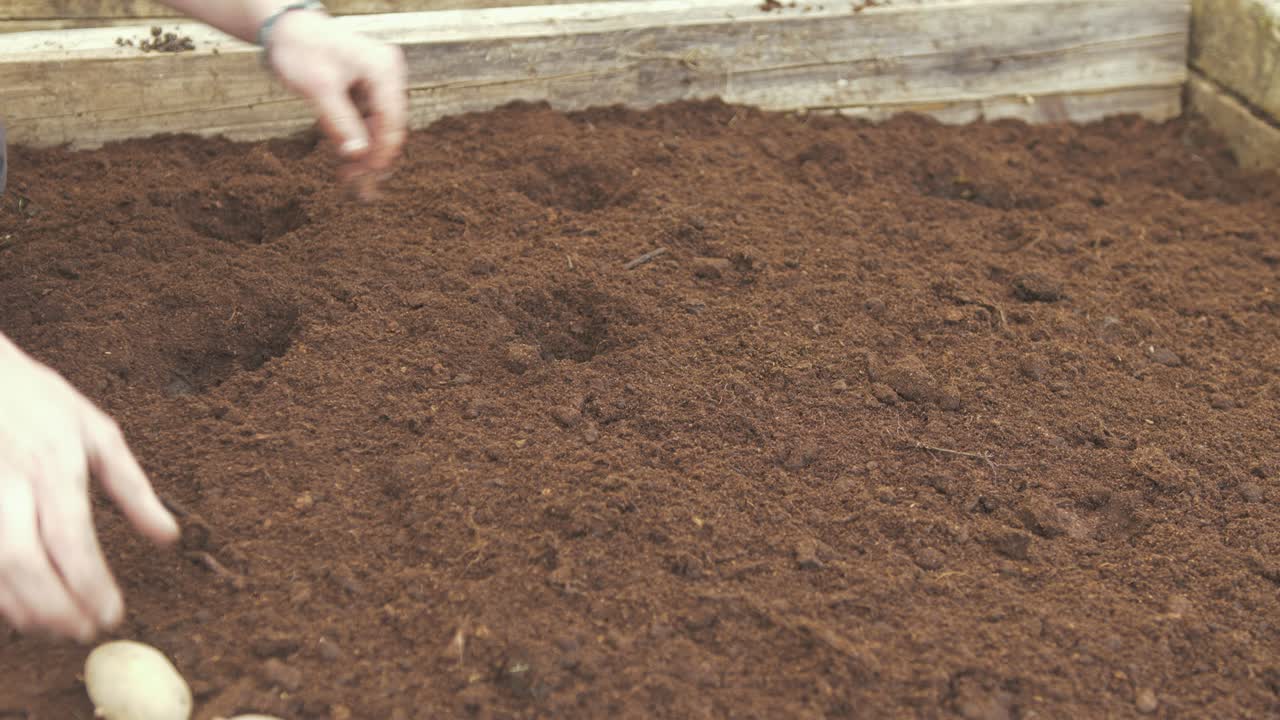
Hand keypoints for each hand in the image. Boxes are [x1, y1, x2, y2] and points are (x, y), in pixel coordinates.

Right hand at [0, 337, 178, 640]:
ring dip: (23, 609)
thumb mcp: (97, 432)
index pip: (72, 539)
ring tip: (56, 627)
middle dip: (55, 608)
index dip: (90, 585)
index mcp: (52, 465)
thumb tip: (169, 538)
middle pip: (25, 563)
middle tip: (84, 632)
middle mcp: (7, 485)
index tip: (112, 616)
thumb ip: (133, 489)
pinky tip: (19, 607)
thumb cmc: (38, 400)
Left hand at [266, 11, 407, 199]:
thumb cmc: (301, 51)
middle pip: (388, 125)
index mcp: (384, 70)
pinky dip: (357, 140)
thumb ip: (340, 123)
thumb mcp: (318, 89)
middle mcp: (389, 75)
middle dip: (373, 156)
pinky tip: (347, 163)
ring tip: (351, 182)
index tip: (371, 177)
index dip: (383, 150)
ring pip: (378, 127)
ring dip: (365, 153)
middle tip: (360, 190)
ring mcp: (380, 82)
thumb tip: (358, 157)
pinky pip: (367, 120)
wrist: (286, 29)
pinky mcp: (367, 89)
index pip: (392, 118)